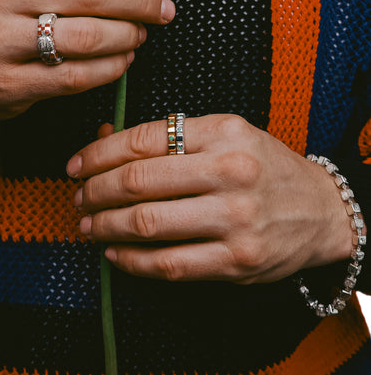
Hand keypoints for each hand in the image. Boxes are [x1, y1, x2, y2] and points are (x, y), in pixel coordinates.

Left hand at [66, 115, 353, 282]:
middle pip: (138, 181)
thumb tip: (103, 140)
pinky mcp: (237, 262)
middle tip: (78, 197)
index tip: (77, 165)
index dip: (99, 153)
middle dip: (94, 191)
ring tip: (88, 225)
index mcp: (224, 132)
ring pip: (146, 224)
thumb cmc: (262, 165)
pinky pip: (168, 264)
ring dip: (104, 226)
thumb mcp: (224, 134)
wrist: (320, 210)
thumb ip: (169, 137)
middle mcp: (231, 172)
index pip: (143, 139)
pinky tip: (115, 254)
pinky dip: (131, 261)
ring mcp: (235, 220)